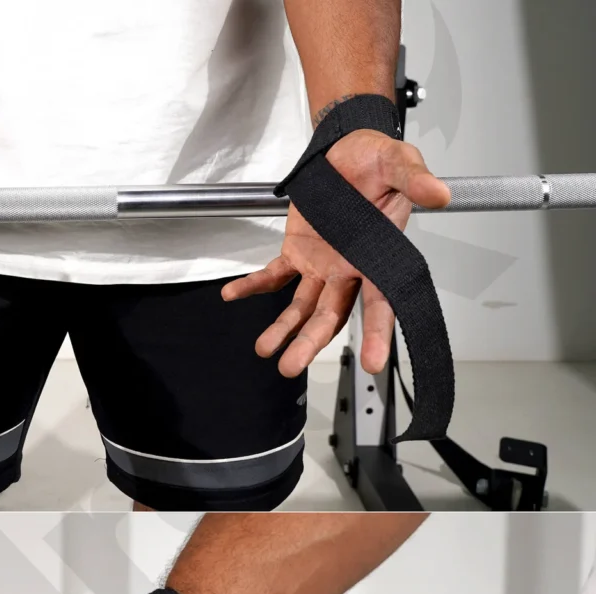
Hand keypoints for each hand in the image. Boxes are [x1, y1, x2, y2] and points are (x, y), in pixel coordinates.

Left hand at [222, 129, 450, 376]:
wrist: (347, 150)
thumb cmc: (375, 161)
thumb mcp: (398, 162)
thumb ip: (415, 180)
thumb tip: (438, 193)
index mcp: (377, 255)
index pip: (382, 301)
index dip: (378, 333)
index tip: (374, 363)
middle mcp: (348, 269)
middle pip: (331, 315)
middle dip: (310, 341)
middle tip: (292, 366)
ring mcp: (321, 266)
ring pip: (302, 306)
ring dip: (284, 329)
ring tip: (265, 349)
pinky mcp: (296, 254)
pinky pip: (273, 275)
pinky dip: (252, 285)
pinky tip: (232, 294)